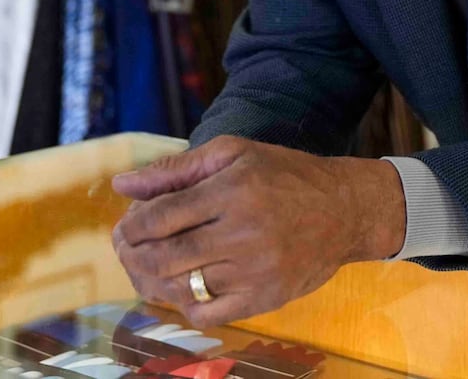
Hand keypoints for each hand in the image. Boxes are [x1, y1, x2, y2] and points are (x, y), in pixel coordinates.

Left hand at [110, 136, 405, 325]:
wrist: (346, 210)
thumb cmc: (285, 175)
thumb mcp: (234, 154)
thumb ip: (176, 168)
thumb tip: (122, 186)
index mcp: (233, 190)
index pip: (160, 216)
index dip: (132, 224)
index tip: (126, 225)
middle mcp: (243, 233)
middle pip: (164, 257)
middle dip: (133, 254)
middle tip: (126, 247)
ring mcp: (255, 271)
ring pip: (182, 288)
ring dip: (153, 279)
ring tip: (147, 266)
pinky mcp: (265, 298)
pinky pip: (208, 313)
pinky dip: (185, 303)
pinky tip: (183, 286)